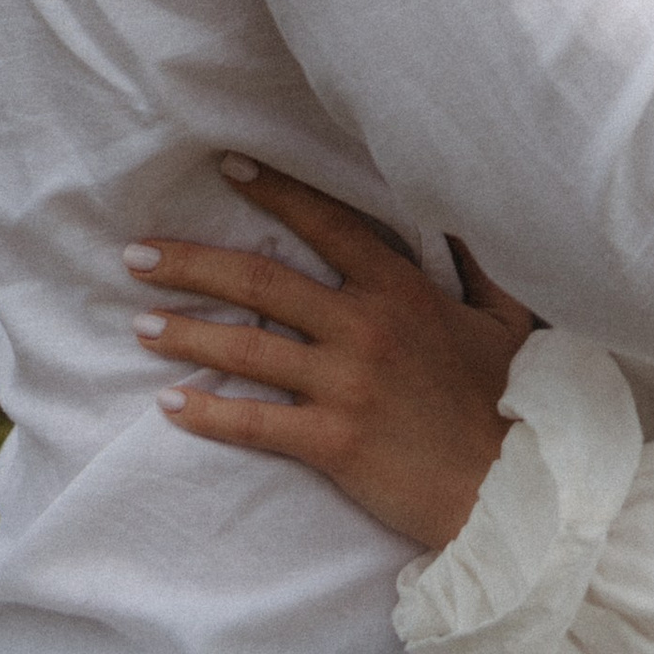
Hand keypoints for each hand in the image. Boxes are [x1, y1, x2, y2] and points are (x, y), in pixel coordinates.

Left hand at [130, 157, 533, 551]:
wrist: (516, 485)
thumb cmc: (514, 399)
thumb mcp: (506, 317)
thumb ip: (476, 265)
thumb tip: (459, 220)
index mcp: (403, 290)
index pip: (328, 223)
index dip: (275, 192)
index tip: (227, 169)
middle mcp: (366, 327)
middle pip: (261, 280)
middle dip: (191, 263)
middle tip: (136, 254)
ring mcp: (346, 385)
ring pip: (247, 348)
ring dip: (185, 333)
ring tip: (138, 323)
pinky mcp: (334, 442)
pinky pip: (255, 423)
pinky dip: (207, 414)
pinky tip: (169, 403)